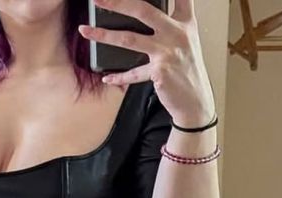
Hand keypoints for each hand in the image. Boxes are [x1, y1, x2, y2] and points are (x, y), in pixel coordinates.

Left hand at [79, 0, 215, 126]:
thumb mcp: (187, 43)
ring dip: (103, 35)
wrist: (195, 102)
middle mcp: (177, 33)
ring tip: (85, 31)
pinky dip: (118, 76)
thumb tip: (143, 15)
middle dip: (117, 2)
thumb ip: (171, 26)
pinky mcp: (159, 72)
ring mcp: (167, 52)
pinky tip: (107, 76)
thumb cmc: (188, 72)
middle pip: (142, 10)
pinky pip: (133, 73)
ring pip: (129, 39)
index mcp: (185, 23)